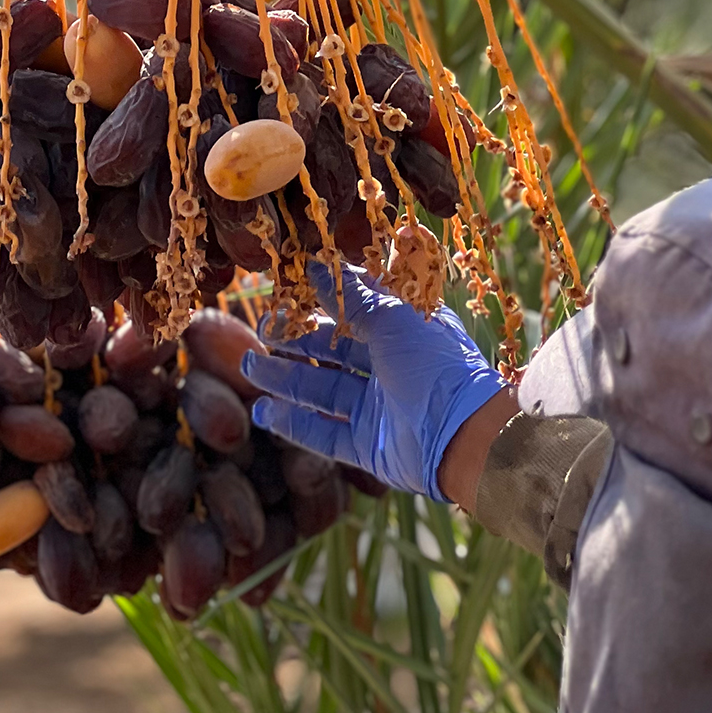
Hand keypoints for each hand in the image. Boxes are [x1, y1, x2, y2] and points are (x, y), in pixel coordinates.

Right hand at [241, 261, 508, 500]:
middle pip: (334, 352)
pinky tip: (264, 410)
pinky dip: (293, 422)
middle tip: (261, 332)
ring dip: (285, 378)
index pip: (357, 311)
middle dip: (295, 342)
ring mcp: (379, 410)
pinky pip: (324, 433)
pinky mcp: (368, 447)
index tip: (288, 292)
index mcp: (406, 332)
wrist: (462, 437)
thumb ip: (351, 294)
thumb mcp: (391, 317)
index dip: (323, 301)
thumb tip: (315, 265)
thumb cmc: (434, 366)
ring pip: (322, 390)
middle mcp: (393, 368)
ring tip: (249, 367)